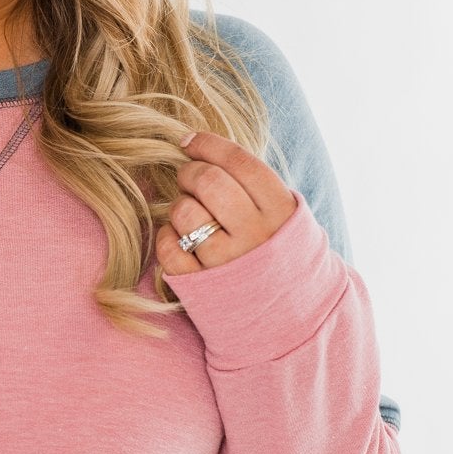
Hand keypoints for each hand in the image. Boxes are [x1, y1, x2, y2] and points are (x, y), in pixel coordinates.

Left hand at [156, 129, 298, 275]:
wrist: (285, 312)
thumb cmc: (272, 249)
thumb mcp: (280, 213)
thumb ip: (249, 182)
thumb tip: (193, 143)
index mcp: (279, 210)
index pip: (239, 162)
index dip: (208, 144)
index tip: (189, 141)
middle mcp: (255, 235)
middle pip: (207, 181)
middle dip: (190, 172)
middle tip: (189, 179)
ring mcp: (227, 261)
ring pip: (183, 211)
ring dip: (180, 206)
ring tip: (193, 216)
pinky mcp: (200, 285)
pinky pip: (167, 246)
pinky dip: (167, 237)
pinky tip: (181, 239)